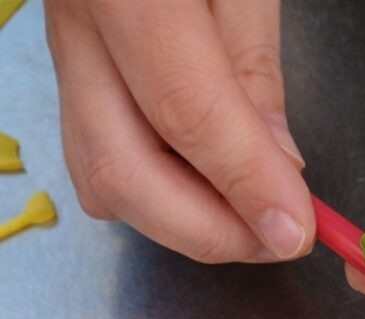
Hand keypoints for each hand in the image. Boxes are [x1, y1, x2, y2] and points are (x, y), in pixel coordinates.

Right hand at [45, 0, 313, 262]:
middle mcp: (72, 26)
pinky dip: (162, 195)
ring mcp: (59, 53)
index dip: (245, 185)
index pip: (184, 111)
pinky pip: (99, 161)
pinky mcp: (68, 72)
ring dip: (185, 222)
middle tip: (279, 240)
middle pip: (119, 172)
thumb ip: (254, 73)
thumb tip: (279, 171)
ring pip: (101, 181)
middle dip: (208, 231)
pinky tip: (214, 186)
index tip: (297, 232)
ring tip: (255, 218)